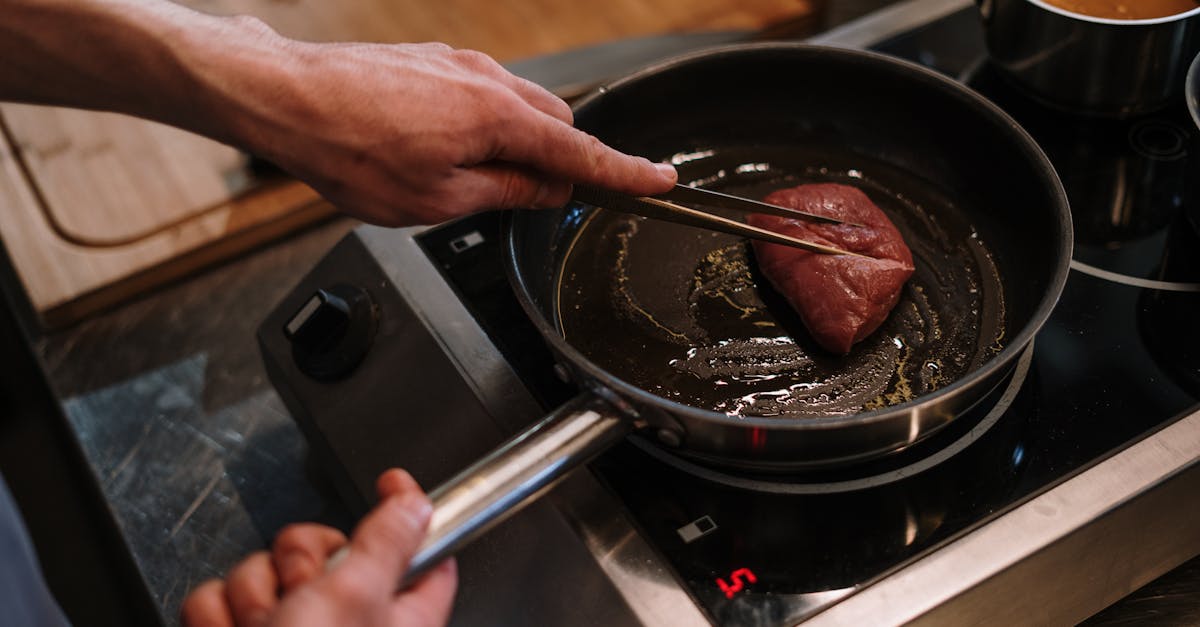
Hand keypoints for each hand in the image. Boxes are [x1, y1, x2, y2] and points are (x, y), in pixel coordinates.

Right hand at [180, 469, 455, 626]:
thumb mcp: (358, 598)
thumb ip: (388, 541)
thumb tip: (417, 502)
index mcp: (394, 614)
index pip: (416, 550)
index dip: (403, 509)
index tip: (391, 481)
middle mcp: (343, 623)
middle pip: (318, 546)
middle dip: (297, 563)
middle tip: (299, 593)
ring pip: (260, 570)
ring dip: (252, 598)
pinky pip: (216, 597)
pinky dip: (216, 619)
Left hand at [215, 34, 677, 225]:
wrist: (285, 97)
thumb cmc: (350, 151)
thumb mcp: (435, 199)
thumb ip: (504, 193)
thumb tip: (547, 192)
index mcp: (497, 118)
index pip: (581, 154)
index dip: (625, 173)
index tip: (660, 181)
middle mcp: (488, 80)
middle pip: (557, 124)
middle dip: (560, 163)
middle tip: (536, 203)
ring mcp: (460, 64)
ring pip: (520, 107)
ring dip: (518, 144)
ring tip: (471, 180)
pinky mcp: (434, 60)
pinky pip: (485, 93)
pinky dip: (487, 125)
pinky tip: (445, 149)